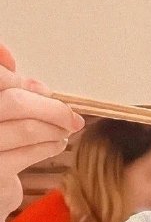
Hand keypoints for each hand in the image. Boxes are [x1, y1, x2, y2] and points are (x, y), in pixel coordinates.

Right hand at [0, 43, 83, 221]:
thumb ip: (5, 88)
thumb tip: (18, 67)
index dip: (20, 80)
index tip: (43, 90)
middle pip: (15, 102)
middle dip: (52, 109)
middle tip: (72, 117)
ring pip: (27, 128)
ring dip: (56, 129)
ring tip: (66, 131)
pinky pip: (28, 154)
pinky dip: (49, 147)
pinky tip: (57, 144)